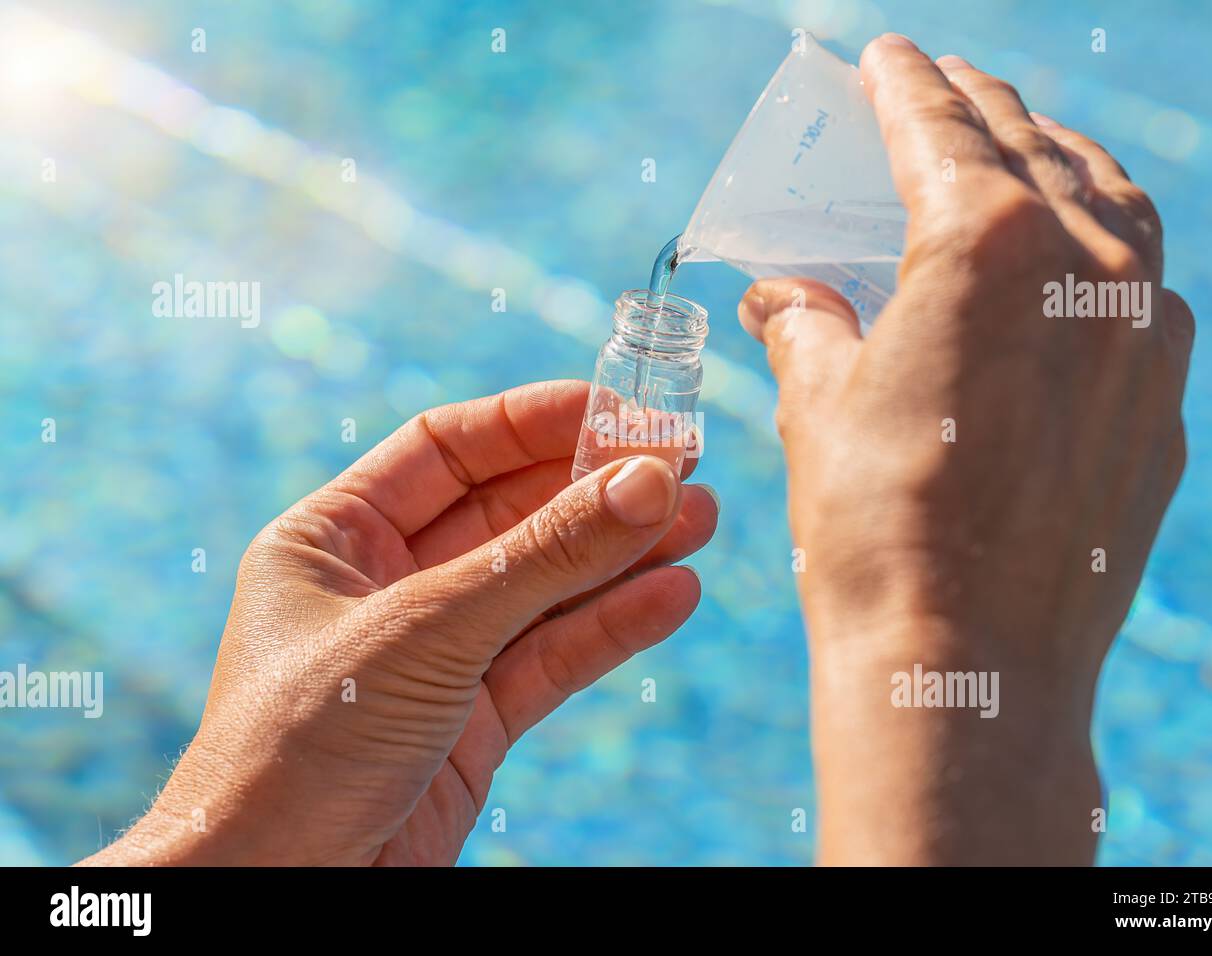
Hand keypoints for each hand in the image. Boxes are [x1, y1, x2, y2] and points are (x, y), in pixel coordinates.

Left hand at [82, 380, 717, 865]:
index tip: (619, 412)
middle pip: (509, 513)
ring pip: (543, 586)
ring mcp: (435, 654)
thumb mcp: (425, 631)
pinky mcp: (473, 722)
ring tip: (701, 520)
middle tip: (681, 464)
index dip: (534, 423)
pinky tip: (673, 595)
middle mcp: (385, 586)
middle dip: (593, 490)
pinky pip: (554, 656)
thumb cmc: (295, 750)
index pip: (447, 449)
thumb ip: (541, 558)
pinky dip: (613, 626)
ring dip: (621, 554)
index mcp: (333, 538)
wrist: (276, 896)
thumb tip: (646, 481)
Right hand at [737, 36, 1191, 862]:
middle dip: (979, 110)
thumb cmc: (875, 531)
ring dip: (1061, 165)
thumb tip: (784, 295)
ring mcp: (1146, 337)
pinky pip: (1144, 291)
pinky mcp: (1163, 404)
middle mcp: (1088, 269)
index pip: (939, 129)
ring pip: (1114, 206)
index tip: (883, 58)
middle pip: (1032, 149)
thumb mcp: (817, 407)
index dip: (901, 86)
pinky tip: (1070, 272)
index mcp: (985, 245)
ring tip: (1025, 152)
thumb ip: (806, 325)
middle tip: (942, 86)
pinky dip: (1103, 254)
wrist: (967, 665)